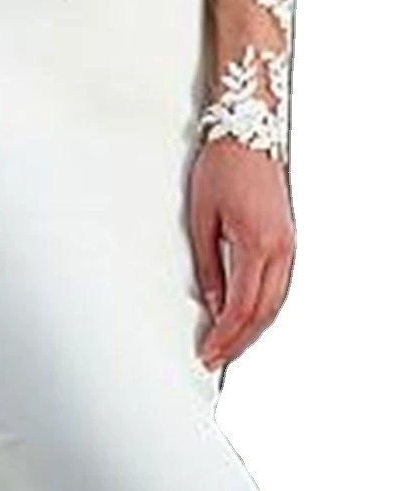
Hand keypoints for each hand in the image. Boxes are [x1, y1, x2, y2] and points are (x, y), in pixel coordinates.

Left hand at [188, 139, 294, 369]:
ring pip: (275, 303)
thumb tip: (211, 301)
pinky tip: (247, 316)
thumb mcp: (201, 216)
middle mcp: (280, 250)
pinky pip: (279, 286)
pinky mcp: (288, 241)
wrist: (248, 133)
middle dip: (239, 340)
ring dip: (253, 327)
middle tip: (216, 357)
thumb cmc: (222, 166)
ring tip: (228, 344)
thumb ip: (208, 263)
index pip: (242, 306)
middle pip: (263, 312)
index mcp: (257, 244)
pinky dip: (263, 307)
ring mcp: (289, 246)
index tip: (209, 352)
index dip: (225, 335)